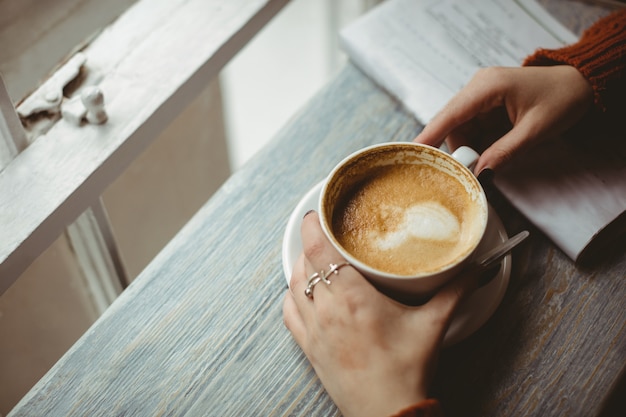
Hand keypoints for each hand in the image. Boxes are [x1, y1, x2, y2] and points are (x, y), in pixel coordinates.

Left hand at [283, 211, 483, 416]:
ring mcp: (314, 330)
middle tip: (324, 231)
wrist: (388, 413)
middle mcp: (327, 310)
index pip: (319, 250)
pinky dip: (292, 296)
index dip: (312, 226)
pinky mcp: (308, 348)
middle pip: (306, 263)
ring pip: (294, 285)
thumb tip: (474, 270)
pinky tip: (302, 291)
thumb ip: (454, 292)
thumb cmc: (406, 372)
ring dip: (302, 266)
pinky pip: (289, 313)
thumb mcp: (432, 325)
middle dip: (311, 242)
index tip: (316, 213)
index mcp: (352, 298)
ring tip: (316, 257)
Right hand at [414, 65, 593, 173]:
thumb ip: (505, 153)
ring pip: (459, 128)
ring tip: (484, 164)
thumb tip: (479, 175)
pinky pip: (471, 128)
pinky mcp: (484, 104)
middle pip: (450, 123)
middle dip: (454, 149)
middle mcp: (478, 87)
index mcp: (488, 86)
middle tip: (461, 173)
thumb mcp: (535, 130)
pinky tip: (489, 153)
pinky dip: (477, 144)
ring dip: (468, 149)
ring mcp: (480, 95)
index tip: (411, 152)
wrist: (581, 84)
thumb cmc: (562, 99)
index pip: (450, 114)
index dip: (429, 135)